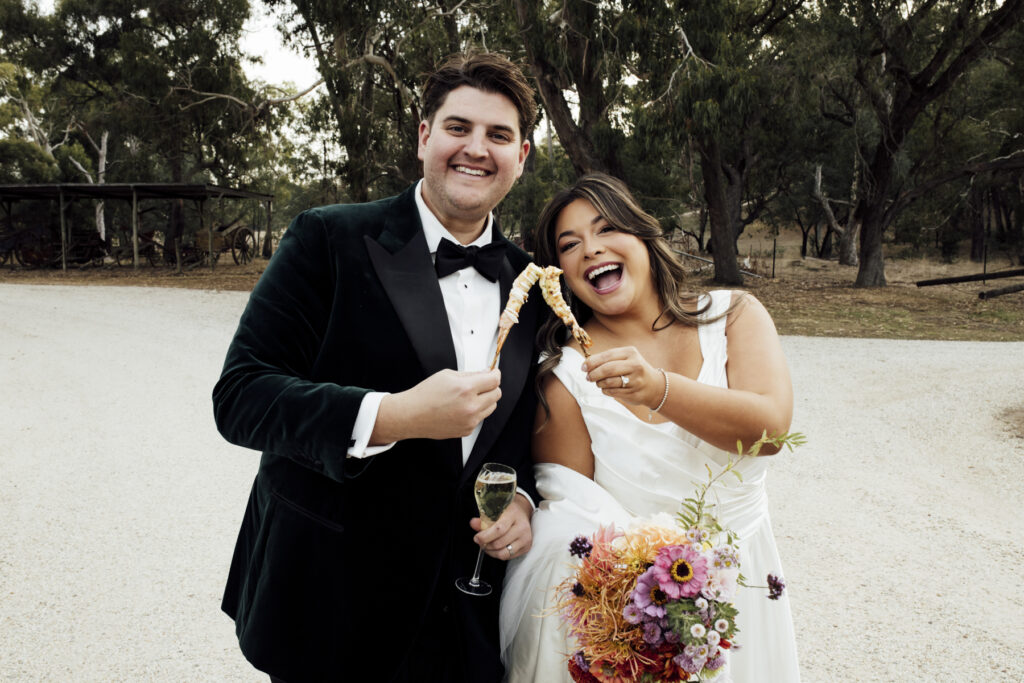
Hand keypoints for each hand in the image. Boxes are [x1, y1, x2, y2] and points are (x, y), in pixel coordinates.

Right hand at [373, 369, 500, 442]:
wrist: (411, 415)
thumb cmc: (425, 395)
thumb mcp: (447, 375)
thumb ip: (470, 374)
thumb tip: (485, 374)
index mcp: (466, 389)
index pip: (494, 380)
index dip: (495, 374)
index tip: (494, 372)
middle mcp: (470, 406)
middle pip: (497, 394)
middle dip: (491, 387)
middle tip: (482, 384)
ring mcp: (470, 421)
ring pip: (491, 407)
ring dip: (485, 400)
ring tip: (468, 397)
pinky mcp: (467, 430)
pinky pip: (480, 418)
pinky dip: (475, 412)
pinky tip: (461, 408)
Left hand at [470, 494, 532, 560]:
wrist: (522, 512)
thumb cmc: (507, 511)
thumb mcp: (495, 511)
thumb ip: (483, 519)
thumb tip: (473, 524)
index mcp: (513, 515)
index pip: (499, 529)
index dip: (485, 536)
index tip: (477, 538)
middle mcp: (522, 528)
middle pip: (499, 543)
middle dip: (486, 545)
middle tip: (480, 542)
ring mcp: (526, 539)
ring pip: (503, 553)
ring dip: (491, 552)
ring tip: (487, 546)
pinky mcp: (526, 548)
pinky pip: (508, 557)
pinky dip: (498, 554)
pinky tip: (496, 548)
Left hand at [582, 346, 662, 409]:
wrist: (655, 386)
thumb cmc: (635, 370)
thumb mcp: (626, 358)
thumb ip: (608, 359)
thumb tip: (587, 364)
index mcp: (630, 353)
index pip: (607, 356)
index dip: (592, 362)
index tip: (583, 367)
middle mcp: (635, 365)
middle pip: (607, 369)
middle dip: (594, 374)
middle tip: (588, 377)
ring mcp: (635, 380)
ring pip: (609, 382)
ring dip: (599, 383)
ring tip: (598, 382)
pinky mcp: (633, 392)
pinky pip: (612, 392)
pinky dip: (605, 390)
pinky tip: (607, 388)